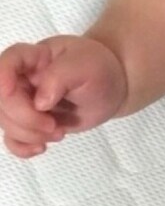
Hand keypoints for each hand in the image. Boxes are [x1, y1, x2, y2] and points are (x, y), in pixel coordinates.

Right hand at [0, 36, 127, 159]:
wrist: (113, 87)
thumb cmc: (100, 70)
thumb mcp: (87, 66)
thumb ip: (60, 77)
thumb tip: (39, 102)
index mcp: (35, 57)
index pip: (8, 62)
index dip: (2, 80)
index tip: (11, 94)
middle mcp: (23, 78)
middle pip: (3, 100)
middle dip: (25, 119)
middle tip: (54, 126)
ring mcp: (24, 101)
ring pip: (6, 121)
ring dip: (29, 134)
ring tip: (59, 132)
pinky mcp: (30, 122)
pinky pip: (12, 137)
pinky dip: (22, 147)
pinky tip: (40, 148)